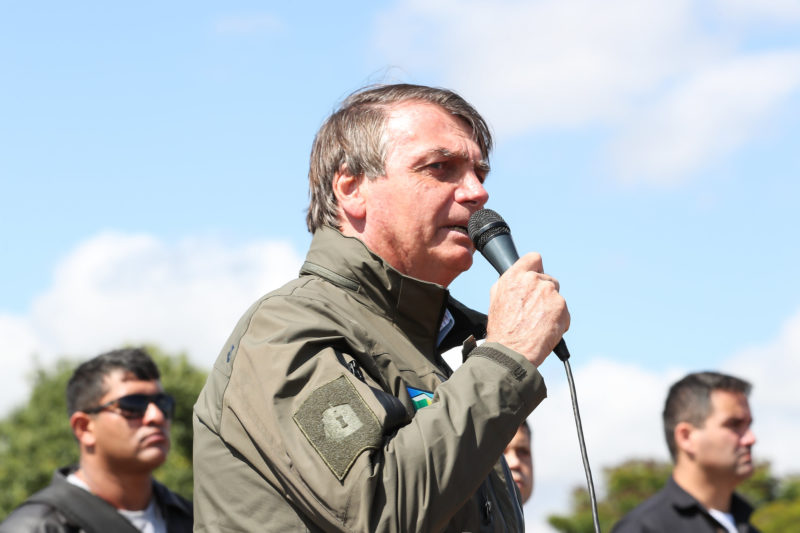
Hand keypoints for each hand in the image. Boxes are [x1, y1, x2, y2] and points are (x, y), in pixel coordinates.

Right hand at [485, 252, 569, 366]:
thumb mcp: (496, 299)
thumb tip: (518, 277)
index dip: (536, 268)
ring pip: (556, 297)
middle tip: (534, 311)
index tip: (537, 275)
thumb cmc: (502, 330)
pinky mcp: (562, 307)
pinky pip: (564, 312)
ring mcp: (549, 293)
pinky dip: (559, 322)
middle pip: (548, 279)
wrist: (511, 352)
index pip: (534, 258)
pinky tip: (546, 331)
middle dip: (544, 294)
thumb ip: (509, 283)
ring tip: (538, 324)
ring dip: (551, 308)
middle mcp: (533, 280)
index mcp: (515, 276)